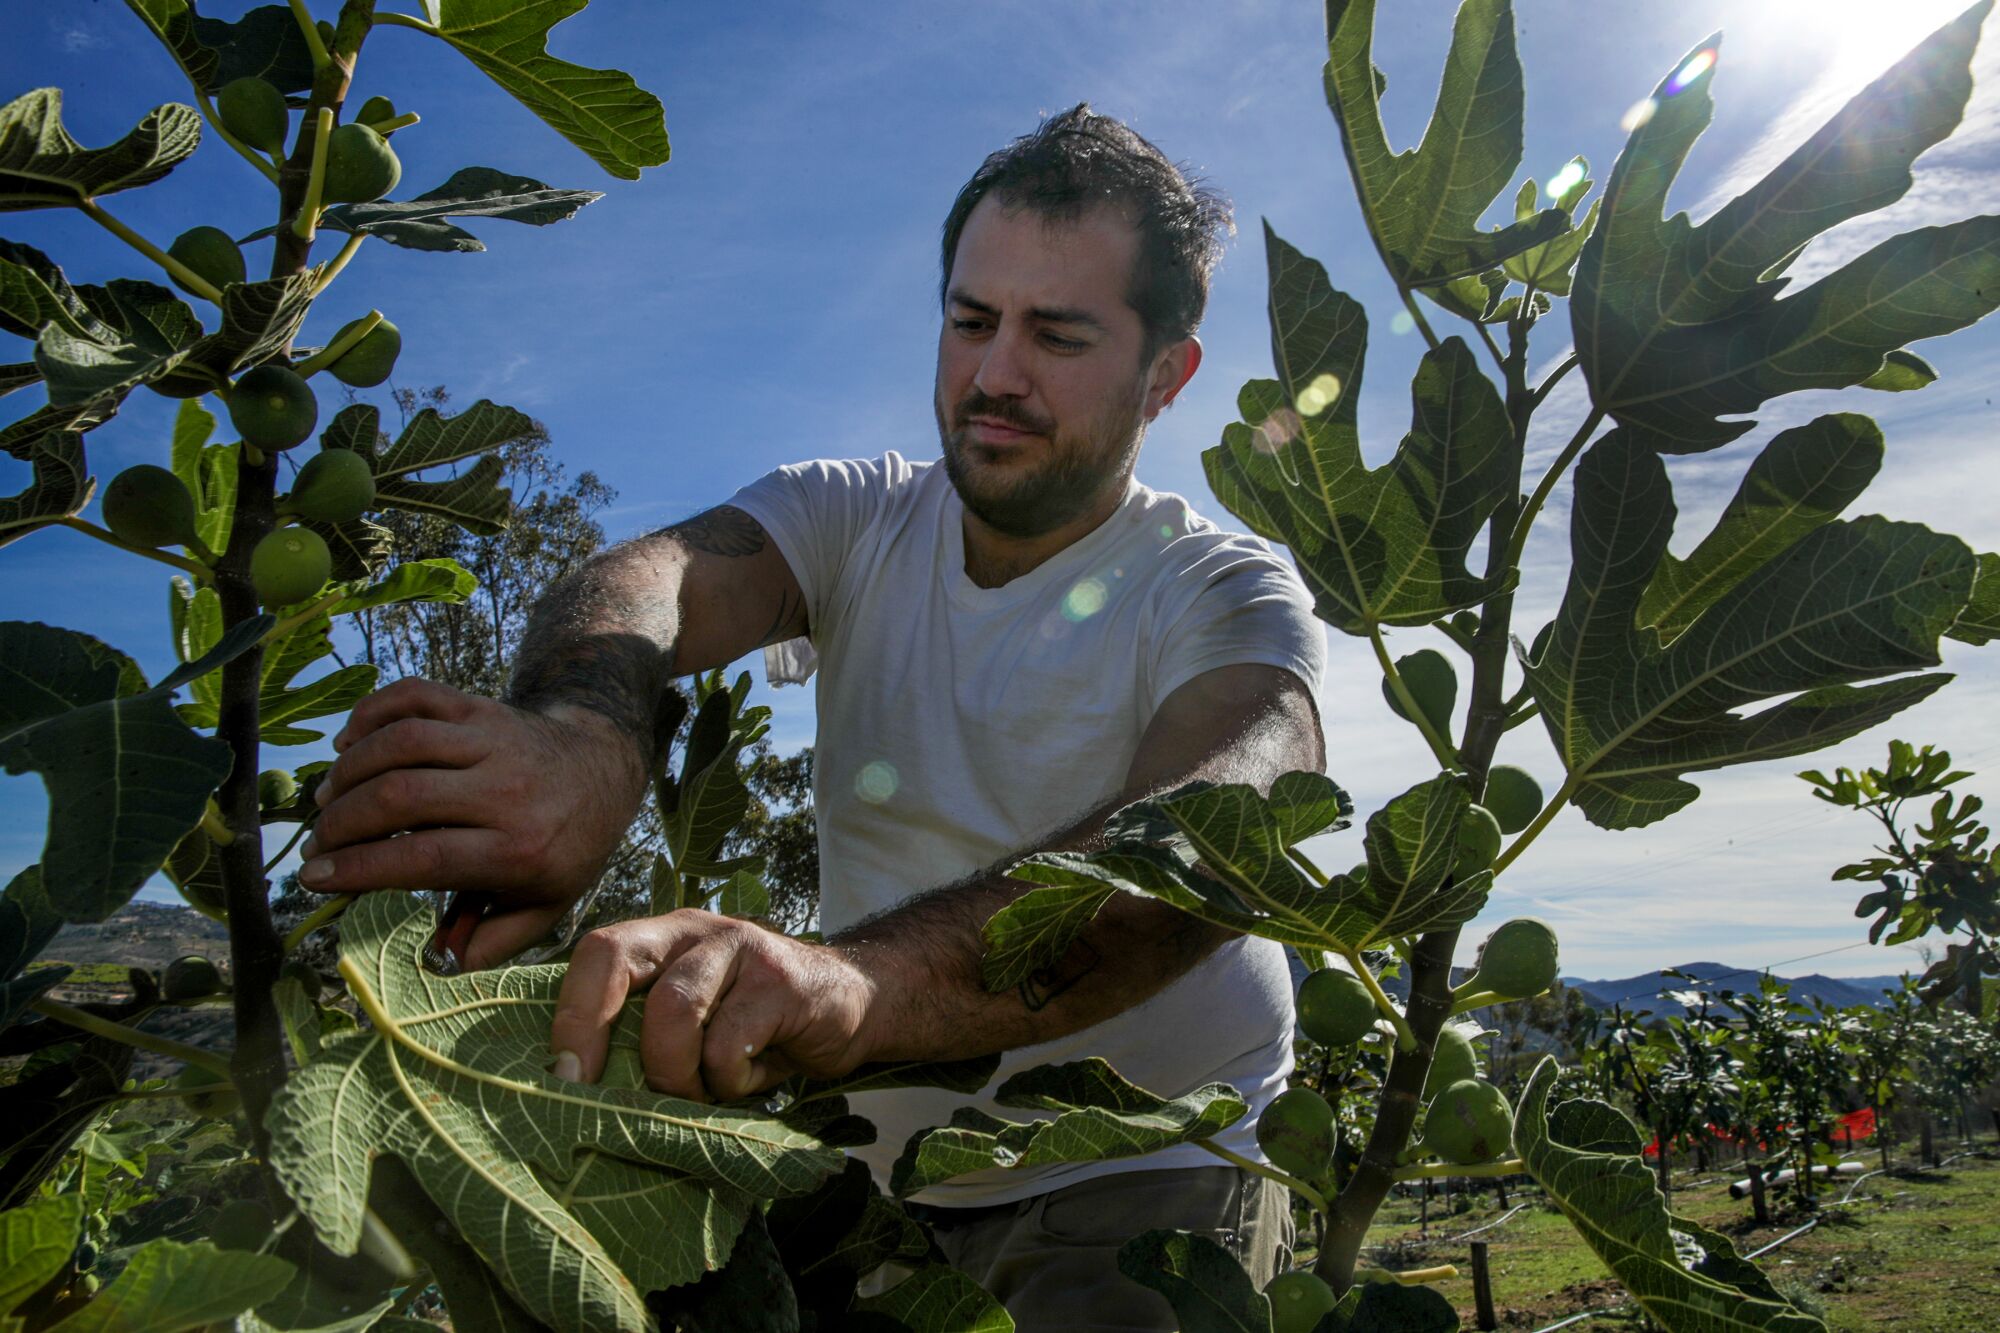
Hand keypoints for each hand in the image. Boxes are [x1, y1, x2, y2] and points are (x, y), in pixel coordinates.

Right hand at [300, 678, 648, 968]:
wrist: (603, 768)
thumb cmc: (564, 846)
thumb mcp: (545, 905)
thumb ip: (494, 941)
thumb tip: (437, 964)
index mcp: (519, 849)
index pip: (423, 857)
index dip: (358, 868)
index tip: (314, 879)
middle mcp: (506, 790)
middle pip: (401, 796)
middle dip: (341, 823)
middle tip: (316, 844)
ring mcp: (493, 740)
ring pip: (402, 742)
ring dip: (348, 770)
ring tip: (326, 800)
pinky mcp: (481, 707)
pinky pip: (416, 697)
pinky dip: (371, 712)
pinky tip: (348, 743)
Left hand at [549, 910, 877, 1101]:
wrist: (856, 1001)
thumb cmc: (759, 1024)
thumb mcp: (697, 1017)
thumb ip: (646, 1029)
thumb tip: (576, 1087)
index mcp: (665, 936)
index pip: (597, 953)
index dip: (570, 1013)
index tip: (561, 1076)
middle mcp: (696, 930)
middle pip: (615, 957)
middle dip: (589, 1028)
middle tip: (587, 1087)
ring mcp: (740, 948)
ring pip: (672, 1012)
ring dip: (676, 1074)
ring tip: (701, 1093)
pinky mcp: (780, 982)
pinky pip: (727, 1048)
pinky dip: (731, 1083)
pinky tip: (754, 1077)